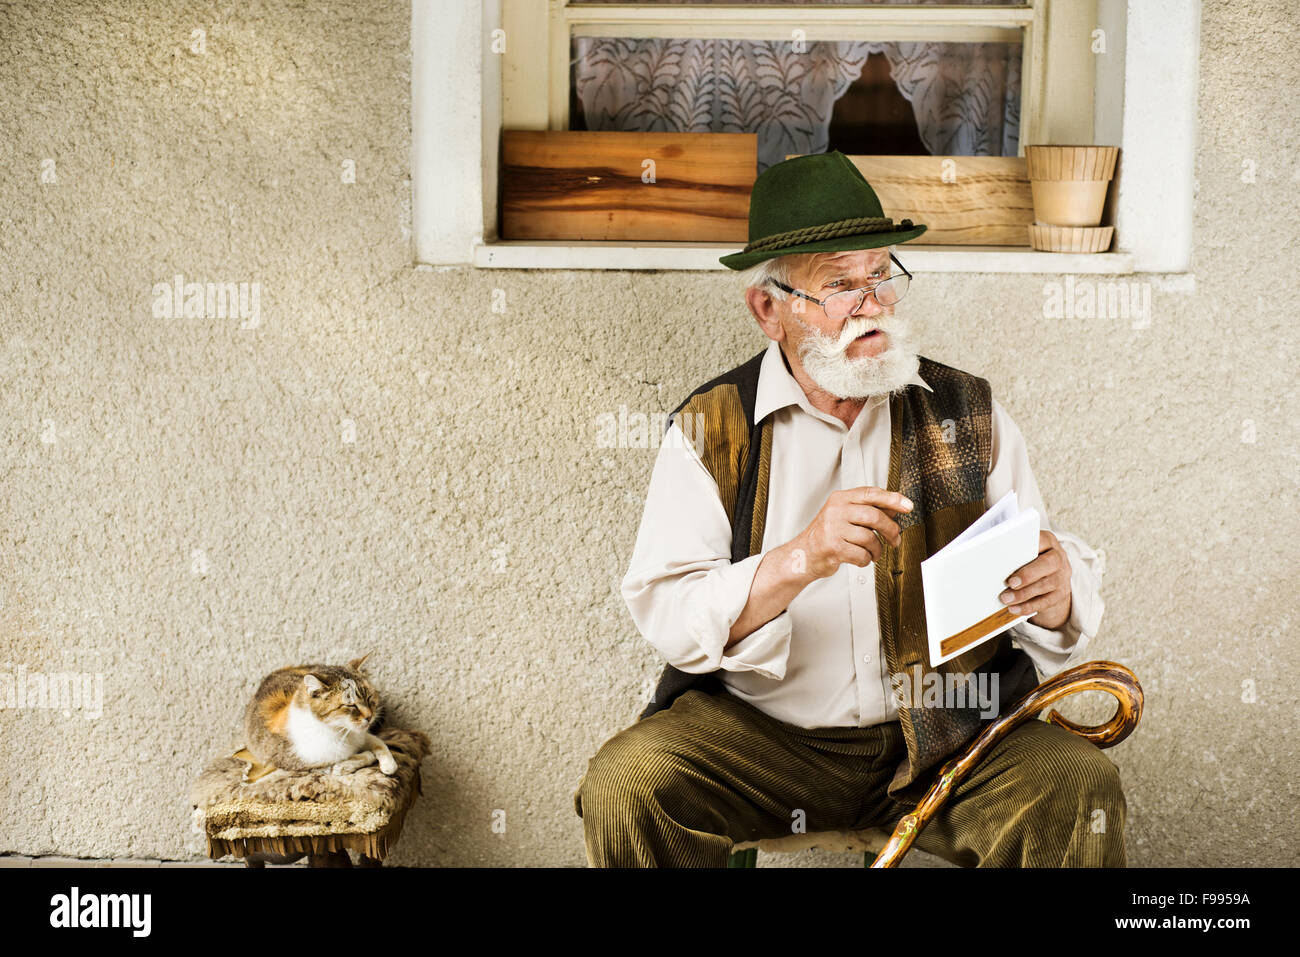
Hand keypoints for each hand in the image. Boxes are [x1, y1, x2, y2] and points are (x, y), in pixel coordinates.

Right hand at [789, 486, 912, 580]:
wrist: (803, 554)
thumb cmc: (827, 535)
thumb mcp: (845, 516)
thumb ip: (868, 510)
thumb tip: (895, 509)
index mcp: (840, 499)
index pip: (870, 494)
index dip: (892, 499)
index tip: (908, 506)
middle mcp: (835, 511)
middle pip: (873, 516)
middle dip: (889, 530)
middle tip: (895, 539)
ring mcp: (833, 529)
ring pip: (869, 538)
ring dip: (877, 549)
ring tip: (874, 553)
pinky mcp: (833, 548)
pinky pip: (861, 554)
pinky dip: (866, 560)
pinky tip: (861, 558)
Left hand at [1000, 529, 1071, 629]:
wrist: (1052, 577)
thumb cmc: (1030, 560)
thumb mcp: (1026, 550)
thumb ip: (1014, 551)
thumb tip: (989, 556)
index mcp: (1048, 541)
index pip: (1042, 540)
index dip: (1029, 547)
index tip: (1011, 555)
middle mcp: (1058, 557)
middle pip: (1048, 564)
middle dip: (1028, 574)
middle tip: (1010, 583)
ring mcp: (1062, 576)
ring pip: (1046, 585)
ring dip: (1024, 594)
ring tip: (1006, 599)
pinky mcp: (1060, 594)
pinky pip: (1046, 602)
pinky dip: (1028, 606)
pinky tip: (1014, 609)